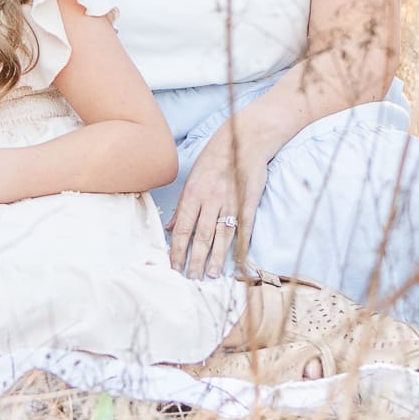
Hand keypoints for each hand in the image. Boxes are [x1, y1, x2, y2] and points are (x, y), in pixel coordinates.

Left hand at [167, 128, 266, 279]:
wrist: (244, 140)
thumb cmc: (215, 159)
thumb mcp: (192, 179)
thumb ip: (183, 206)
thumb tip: (170, 229)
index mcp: (193, 194)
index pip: (182, 228)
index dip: (177, 250)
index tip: (173, 267)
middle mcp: (210, 200)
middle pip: (201, 236)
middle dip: (195, 260)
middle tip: (192, 279)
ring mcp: (231, 202)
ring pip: (221, 235)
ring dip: (216, 257)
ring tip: (212, 274)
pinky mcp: (248, 202)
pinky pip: (244, 226)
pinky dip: (241, 244)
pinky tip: (238, 259)